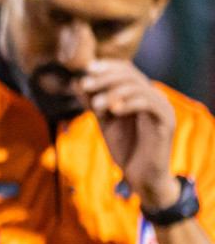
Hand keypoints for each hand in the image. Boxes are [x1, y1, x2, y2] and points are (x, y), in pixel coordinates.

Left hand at [79, 60, 180, 210]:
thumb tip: (76, 82)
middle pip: (130, 75)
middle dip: (105, 78)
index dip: (107, 67)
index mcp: (139, 94)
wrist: (141, 176)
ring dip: (114, 92)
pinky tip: (113, 111)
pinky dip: (129, 103)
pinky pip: (149, 104)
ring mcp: (161, 107)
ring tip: (96, 105)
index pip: (125, 70)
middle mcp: (153, 96)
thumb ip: (93, 103)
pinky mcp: (166, 121)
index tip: (86, 70)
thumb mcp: (104, 122)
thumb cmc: (125, 148)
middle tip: (86, 84)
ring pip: (139, 87)